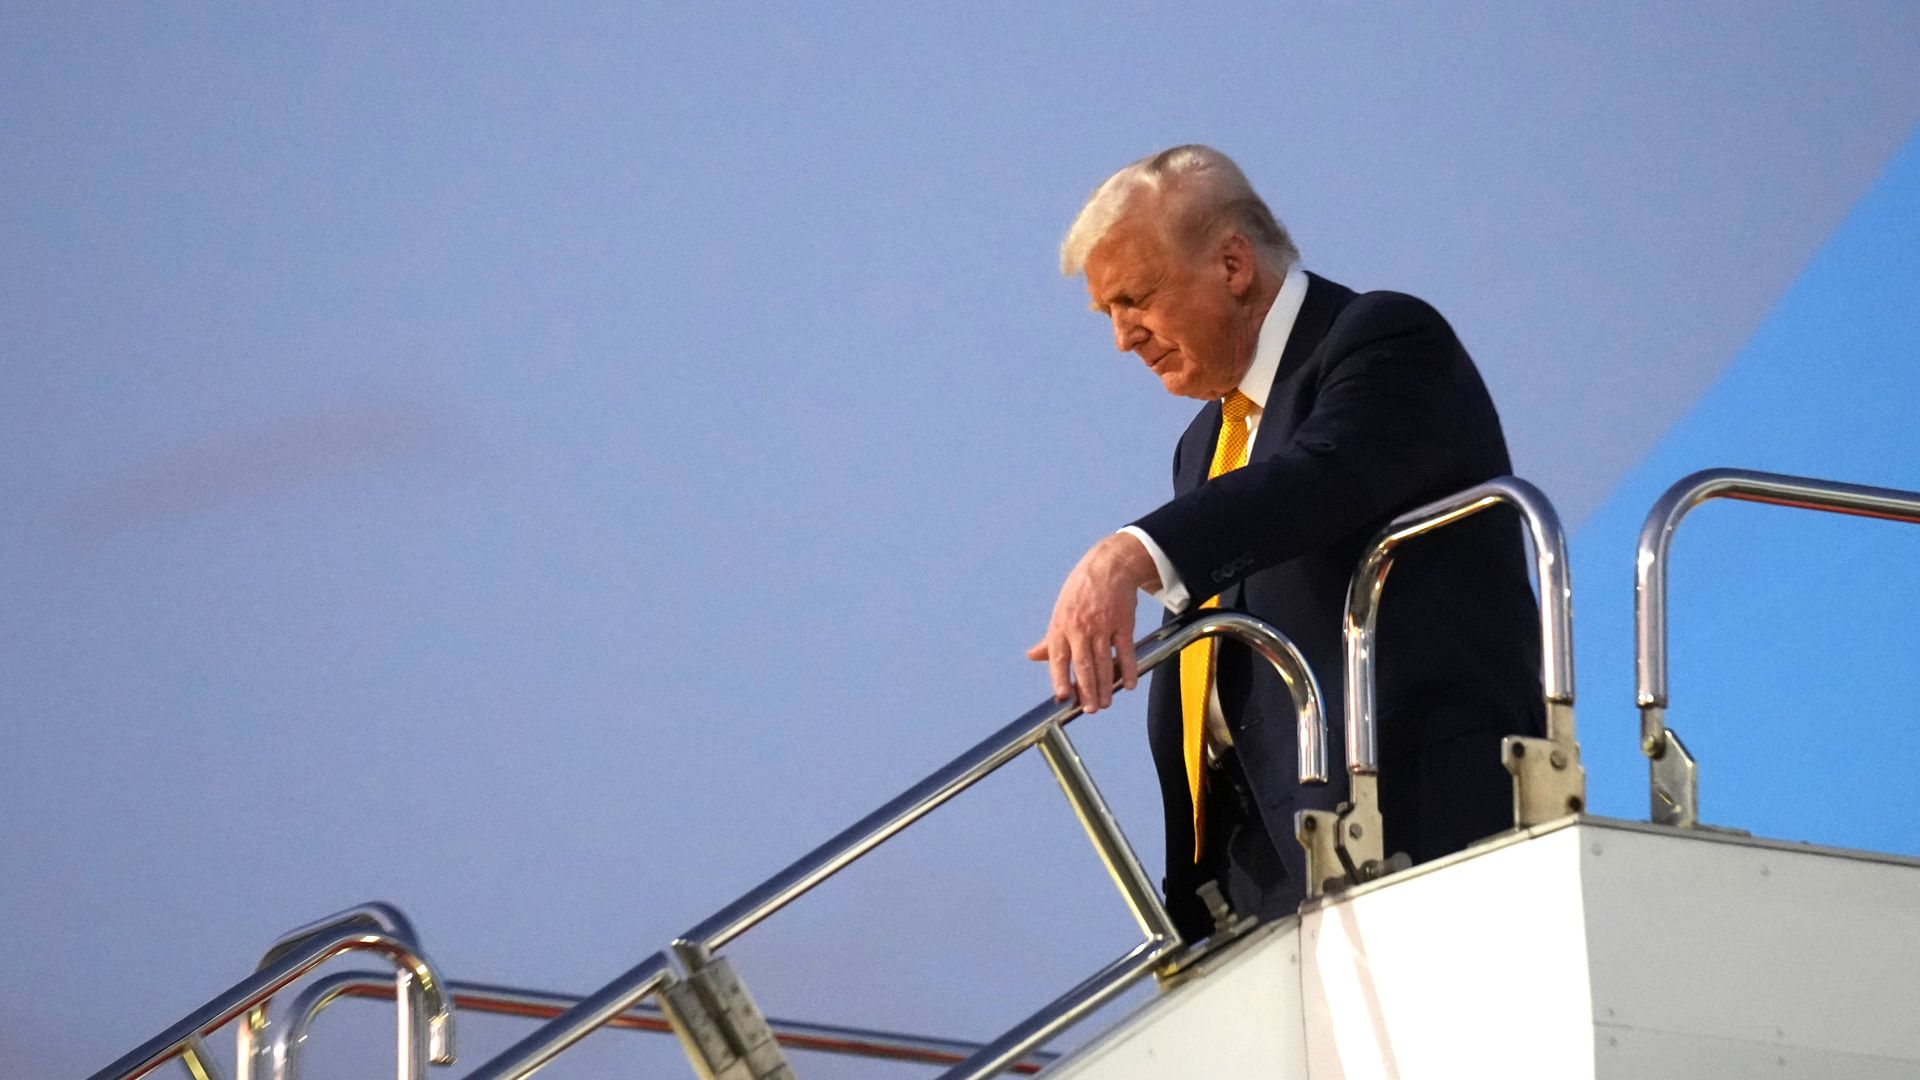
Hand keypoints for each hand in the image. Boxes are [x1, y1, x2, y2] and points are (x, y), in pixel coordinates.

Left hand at [1026, 532, 1160, 712]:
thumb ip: (1050, 639)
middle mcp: (1081, 627)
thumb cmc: (1081, 589)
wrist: (1109, 565)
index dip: (1060, 679)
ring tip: (1105, 703)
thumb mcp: (1060, 611)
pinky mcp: (1123, 622)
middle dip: (1086, 690)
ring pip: (1104, 661)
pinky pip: (1126, 650)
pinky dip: (1128, 669)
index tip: (1062, 697)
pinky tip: (1128, 684)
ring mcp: (1103, 625)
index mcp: (1061, 626)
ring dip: (1105, 685)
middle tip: (1090, 709)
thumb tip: (1032, 656)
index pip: (1059, 658)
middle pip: (1084, 664)